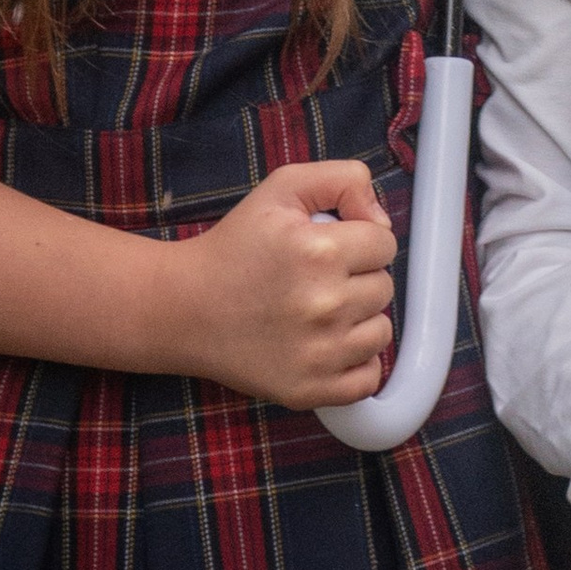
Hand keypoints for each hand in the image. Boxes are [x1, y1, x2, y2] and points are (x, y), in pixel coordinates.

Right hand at [162, 160, 395, 405]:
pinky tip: (328, 344)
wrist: (185, 308)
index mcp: (320, 251)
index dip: (361, 239)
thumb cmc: (235, 246)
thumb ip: (344, 180)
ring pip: (381, 331)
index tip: (333, 246)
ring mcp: (318, 353)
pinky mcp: (309, 389)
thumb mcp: (283, 189)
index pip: (385, 243)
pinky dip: (356, 363)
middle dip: (358, 277)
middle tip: (318, 278)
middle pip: (384, 287)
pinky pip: (369, 379)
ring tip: (322, 310)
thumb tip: (382, 220)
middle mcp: (324, 304)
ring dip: (359, 319)